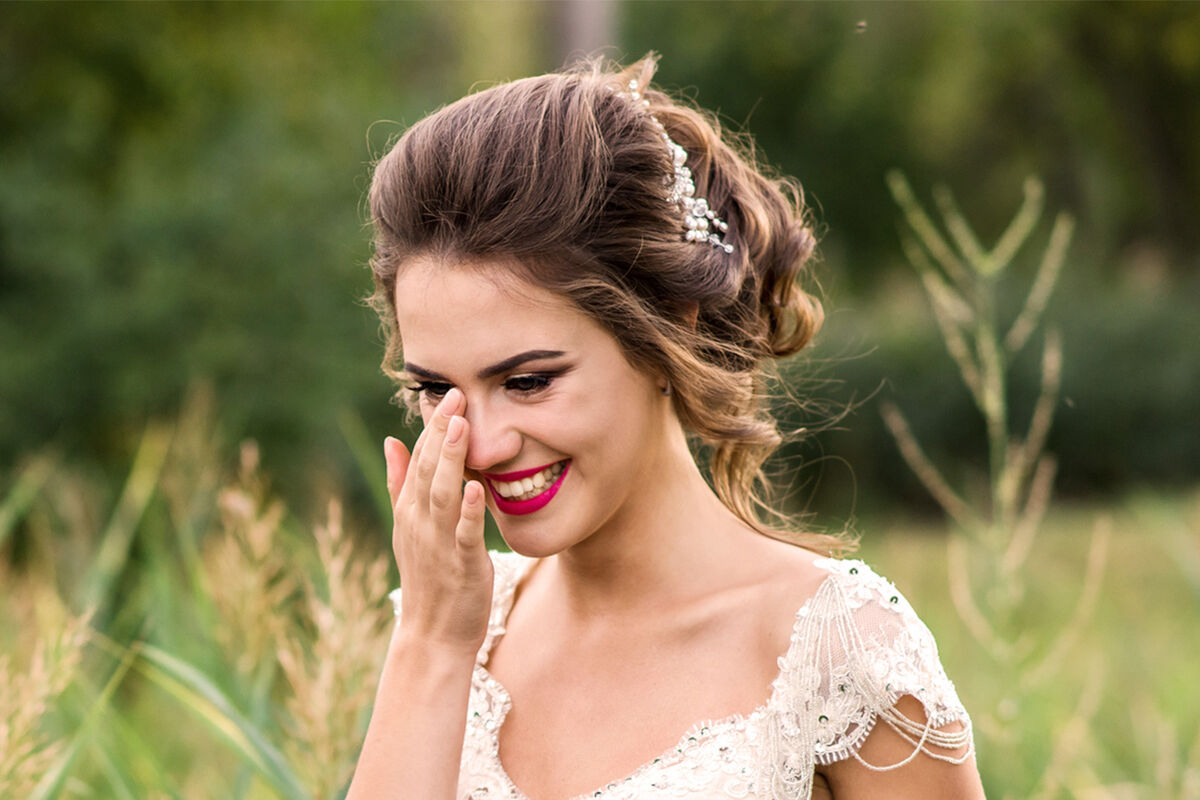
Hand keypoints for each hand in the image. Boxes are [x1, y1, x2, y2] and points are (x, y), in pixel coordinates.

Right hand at [385, 388, 493, 656]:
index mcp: (410, 511)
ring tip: (461, 427)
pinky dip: (467, 510)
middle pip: (428, 470)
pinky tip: (475, 486)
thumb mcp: (409, 527)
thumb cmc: (429, 579)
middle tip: (456, 395)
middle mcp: (419, 522)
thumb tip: (390, 441)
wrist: (432, 636)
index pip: (418, 460)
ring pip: (442, 494)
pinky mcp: (460, 565)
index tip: (446, 394)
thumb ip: (400, 483)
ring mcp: (438, 543)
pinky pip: (463, 534)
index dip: (432, 427)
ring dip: (451, 460)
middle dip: (441, 433)